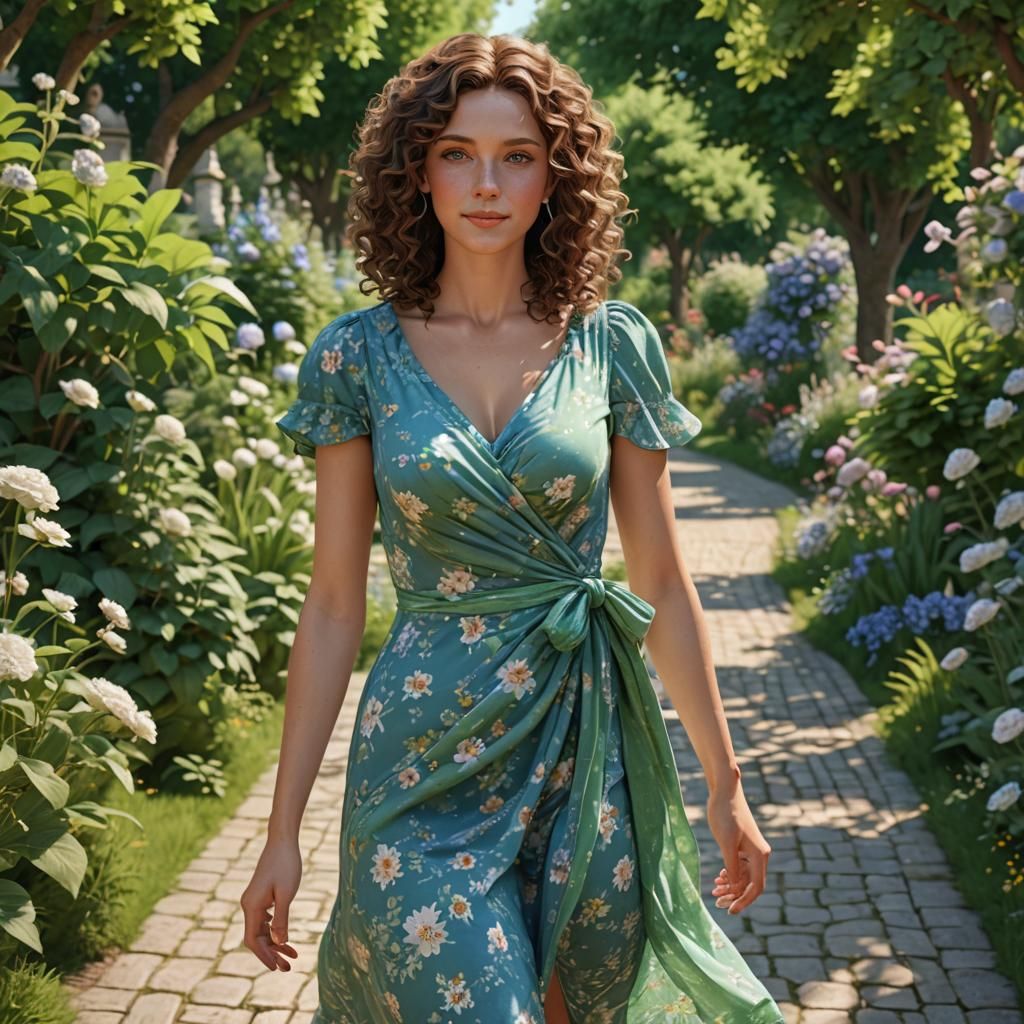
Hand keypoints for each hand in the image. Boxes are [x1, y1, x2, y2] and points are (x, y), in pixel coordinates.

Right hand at [240, 835, 301, 969]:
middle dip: (272, 954)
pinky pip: (266, 920)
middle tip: (289, 968)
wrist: (283, 841)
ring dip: (276, 943)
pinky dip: (276, 930)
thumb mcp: (286, 893)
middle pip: (258, 938)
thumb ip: (281, 919)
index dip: (264, 956)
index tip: (276, 968)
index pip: (253, 940)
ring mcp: (254, 900)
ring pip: (262, 930)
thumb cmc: (286, 864)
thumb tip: (278, 942)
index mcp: (251, 906)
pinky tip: (287, 939)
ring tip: (293, 956)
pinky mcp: (262, 896)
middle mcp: (249, 905)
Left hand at [705, 779, 771, 915]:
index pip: (756, 887)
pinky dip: (730, 874)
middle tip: (718, 904)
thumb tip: (735, 887)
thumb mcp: (726, 842)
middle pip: (750, 884)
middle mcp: (759, 854)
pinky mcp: (743, 845)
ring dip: (731, 885)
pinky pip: (740, 866)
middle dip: (735, 895)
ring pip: (744, 876)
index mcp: (759, 855)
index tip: (730, 911)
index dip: (744, 901)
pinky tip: (718, 878)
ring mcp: (752, 850)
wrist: (724, 791)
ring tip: (714, 891)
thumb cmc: (725, 814)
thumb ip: (732, 866)